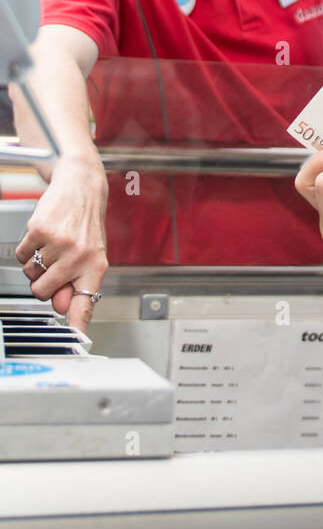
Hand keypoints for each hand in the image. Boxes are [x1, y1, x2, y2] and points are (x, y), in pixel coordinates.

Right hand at [15, 154, 108, 333]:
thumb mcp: (91, 254)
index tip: (77, 342)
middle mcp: (79, 256)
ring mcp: (58, 244)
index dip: (78, 325)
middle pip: (42, 293)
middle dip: (42, 282)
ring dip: (35, 263)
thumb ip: (77, 282)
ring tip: (52, 245)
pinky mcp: (39, 231)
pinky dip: (26, 249)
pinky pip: (20, 256)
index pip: (86, 303)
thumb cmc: (86, 223)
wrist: (81, 186)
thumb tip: (61, 306)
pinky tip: (43, 235)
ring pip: (29, 274)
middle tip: (54, 263)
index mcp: (96, 266)